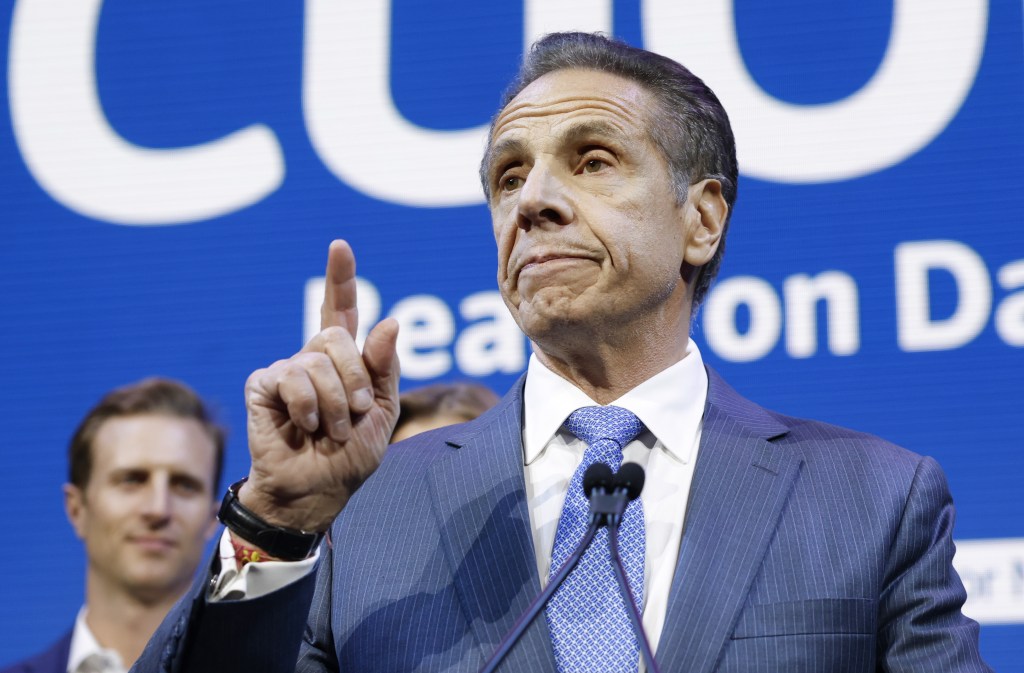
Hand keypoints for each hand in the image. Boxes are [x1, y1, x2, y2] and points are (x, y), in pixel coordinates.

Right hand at [240, 240, 399, 531]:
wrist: (317, 491)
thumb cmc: (349, 456)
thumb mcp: (381, 413)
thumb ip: (384, 369)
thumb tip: (389, 321)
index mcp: (343, 360)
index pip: (340, 309)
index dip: (340, 278)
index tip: (340, 247)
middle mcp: (311, 357)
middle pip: (335, 336)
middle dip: (354, 378)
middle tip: (354, 414)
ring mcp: (285, 369)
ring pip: (316, 360)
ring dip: (334, 402)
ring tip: (329, 430)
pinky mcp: (262, 385)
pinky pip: (291, 377)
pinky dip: (307, 405)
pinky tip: (304, 425)